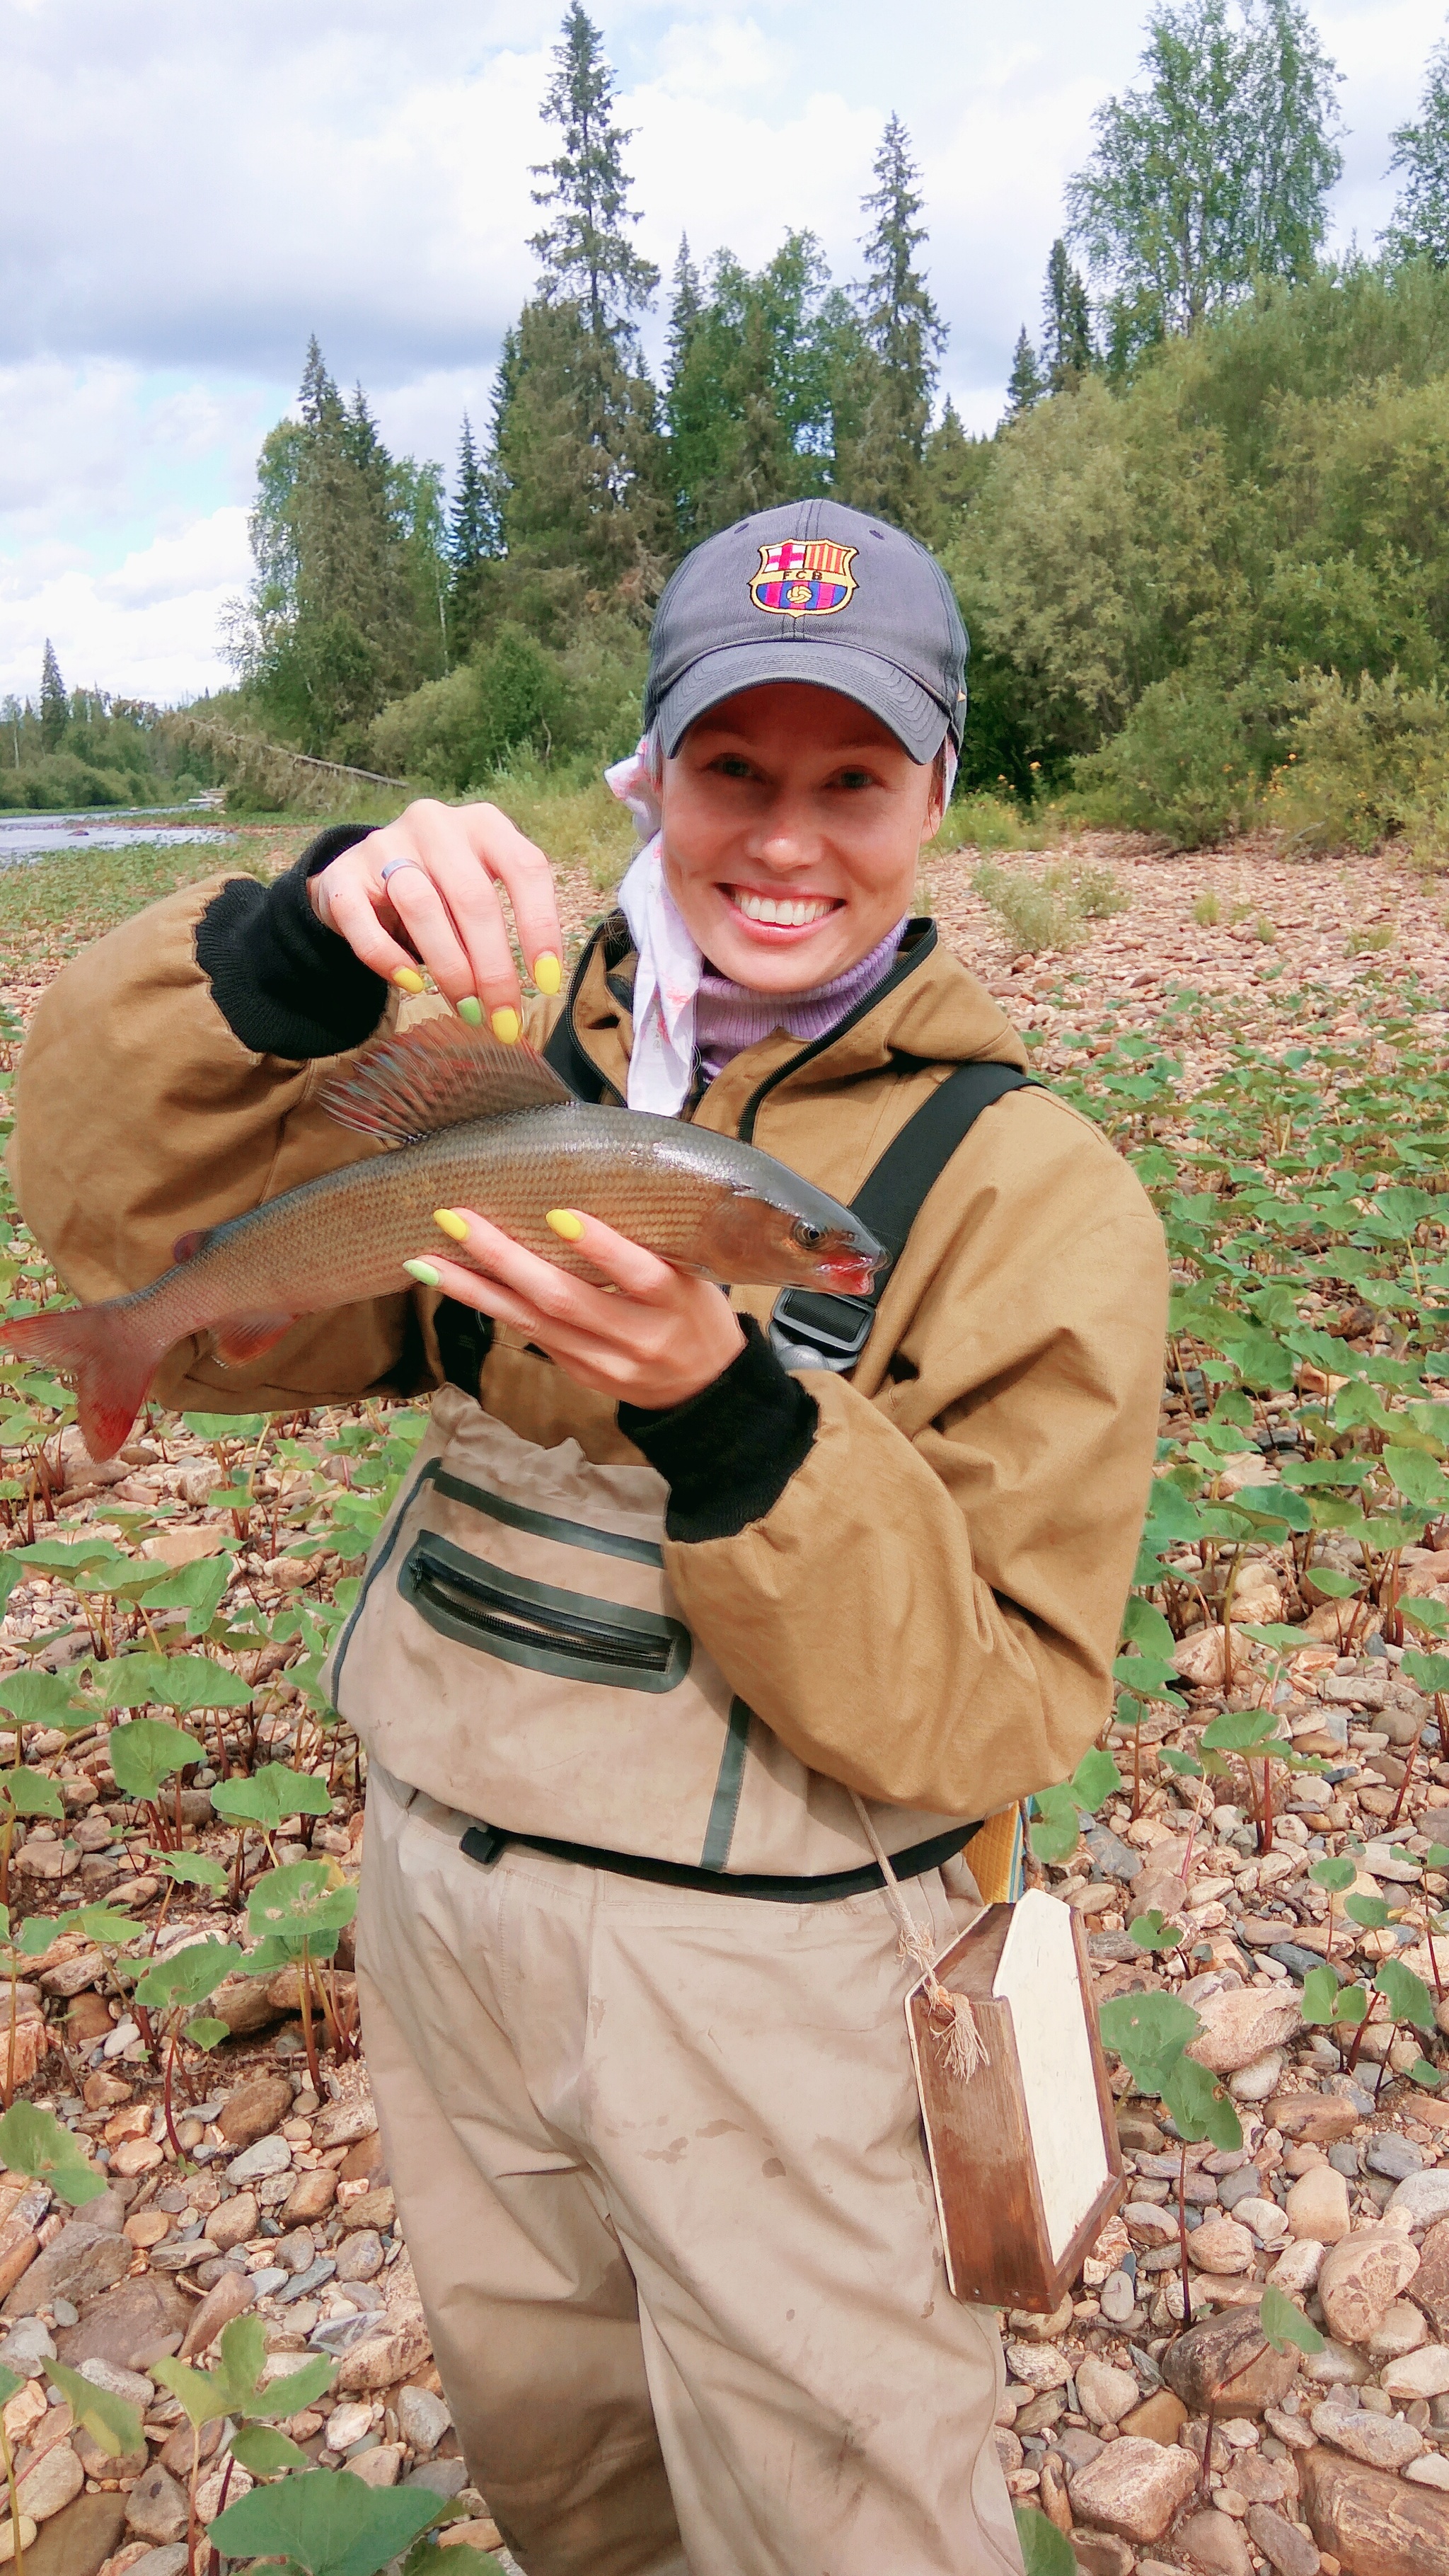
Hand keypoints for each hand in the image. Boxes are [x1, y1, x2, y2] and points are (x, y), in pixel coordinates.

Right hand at [309, 798, 564, 1033]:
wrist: (359, 878)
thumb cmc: (436, 891)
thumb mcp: (476, 892)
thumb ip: (501, 927)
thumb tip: (523, 994)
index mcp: (483, 824)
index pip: (525, 868)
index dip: (540, 926)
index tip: (546, 982)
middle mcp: (436, 824)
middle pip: (473, 898)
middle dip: (493, 969)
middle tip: (503, 1018)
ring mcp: (384, 844)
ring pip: (421, 907)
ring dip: (450, 968)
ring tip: (467, 1010)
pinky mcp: (342, 874)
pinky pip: (362, 920)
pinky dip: (388, 958)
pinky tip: (412, 986)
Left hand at [407, 1207, 745, 1410]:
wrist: (703, 1389)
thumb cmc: (694, 1311)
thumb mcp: (693, 1273)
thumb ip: (650, 1242)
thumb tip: (581, 1188)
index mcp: (674, 1302)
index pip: (639, 1275)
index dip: (600, 1248)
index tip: (559, 1213)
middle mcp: (636, 1336)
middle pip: (565, 1299)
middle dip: (506, 1259)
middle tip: (458, 1220)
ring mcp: (603, 1362)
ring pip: (531, 1323)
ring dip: (474, 1289)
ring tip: (427, 1260)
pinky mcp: (578, 1373)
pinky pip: (528, 1335)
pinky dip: (489, 1306)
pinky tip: (453, 1283)